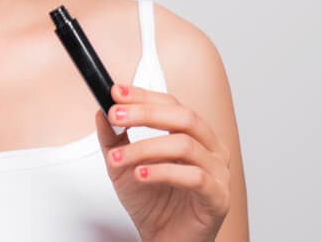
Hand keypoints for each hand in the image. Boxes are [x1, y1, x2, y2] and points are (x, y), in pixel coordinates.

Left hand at [95, 84, 230, 241]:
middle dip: (145, 113)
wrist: (164, 239)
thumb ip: (113, 139)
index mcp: (194, 135)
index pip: (171, 104)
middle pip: (183, 117)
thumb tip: (101, 112)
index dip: (143, 96)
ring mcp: (219, 172)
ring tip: (118, 158)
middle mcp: (211, 148)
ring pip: (185, 145)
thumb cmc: (153, 202)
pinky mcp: (218, 197)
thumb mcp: (123, 165)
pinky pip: (194, 177)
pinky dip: (163, 172)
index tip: (117, 93)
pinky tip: (141, 174)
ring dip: (145, 148)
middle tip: (116, 116)